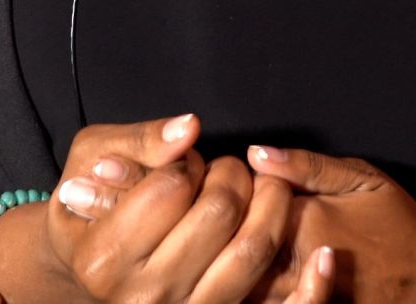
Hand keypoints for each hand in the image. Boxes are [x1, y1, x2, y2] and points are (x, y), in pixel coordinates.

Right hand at [40, 113, 335, 301]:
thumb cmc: (89, 208)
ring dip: (273, 208)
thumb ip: (142, 142)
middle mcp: (145, 296)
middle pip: (217, 214)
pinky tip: (327, 258)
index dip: (189, 162)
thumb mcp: (93, 159)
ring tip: (270, 188)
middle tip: (229, 169)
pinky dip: (311, 289)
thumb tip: (191, 129)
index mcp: (105, 256)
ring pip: (250, 254)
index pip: (173, 186)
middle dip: (232, 175)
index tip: (187, 163)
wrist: (89, 273)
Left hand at [245, 145, 415, 302]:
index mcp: (310, 222)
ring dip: (243, 267)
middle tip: (239, 220)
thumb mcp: (363, 179)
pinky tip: (271, 276)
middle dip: (232, 235)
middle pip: (239, 251)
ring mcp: (310, 298)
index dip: (240, 196)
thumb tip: (255, 152)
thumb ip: (307, 165)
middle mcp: (301, 265)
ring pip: (249, 287)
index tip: (243, 186)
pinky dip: (263, 293)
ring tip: (250, 248)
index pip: (247, 206)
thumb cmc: (401, 224)